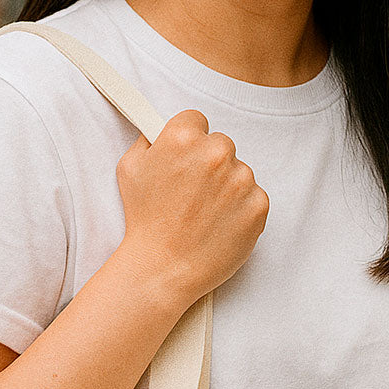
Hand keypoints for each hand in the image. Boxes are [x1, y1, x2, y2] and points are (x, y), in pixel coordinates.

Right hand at [116, 109, 269, 305]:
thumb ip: (149, 140)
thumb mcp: (130, 168)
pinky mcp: (258, 204)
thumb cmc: (144, 220)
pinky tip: (219, 223)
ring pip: (239, 171)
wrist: (163, 268)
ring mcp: (241, 179)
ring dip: (226, 186)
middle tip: (193, 191)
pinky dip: (241, 208)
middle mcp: (216, 153)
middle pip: (221, 144)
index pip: (197, 120)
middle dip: (209, 162)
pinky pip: (253, 196)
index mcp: (183, 137)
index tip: (184, 159)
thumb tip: (160, 130)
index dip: (188, 141)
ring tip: (204, 212)